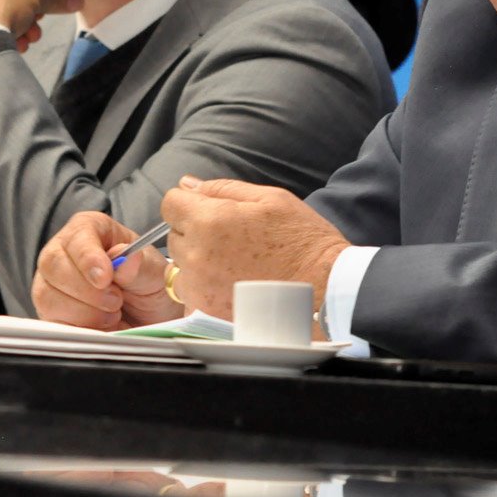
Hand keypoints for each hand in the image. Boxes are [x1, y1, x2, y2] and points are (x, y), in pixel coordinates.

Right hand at [32, 211, 179, 328]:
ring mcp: (51, 283)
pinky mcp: (50, 312)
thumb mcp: (154, 273)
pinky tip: (100, 326)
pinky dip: (79, 329)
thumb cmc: (147, 285)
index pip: (77, 237)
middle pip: (53, 265)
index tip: (105, 278)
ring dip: (85, 313)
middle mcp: (63, 252)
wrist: (148, 317)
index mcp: (90, 229)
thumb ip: (139, 266)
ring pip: (48, 297)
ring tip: (112, 313)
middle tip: (116, 301)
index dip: (88, 258)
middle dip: (86, 291)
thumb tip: (127, 259)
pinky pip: (52, 322)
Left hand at [161, 176, 349, 319]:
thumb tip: (187, 184)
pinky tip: (234, 287)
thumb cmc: (302, 241)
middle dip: (195, 232)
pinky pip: (191, 294)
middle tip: (232, 241)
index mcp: (209, 220)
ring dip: (198, 263)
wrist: (326, 291)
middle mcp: (197, 255)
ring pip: (180, 266)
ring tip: (235, 266)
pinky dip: (205, 290)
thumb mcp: (270, 198)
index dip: (189, 204)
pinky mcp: (206, 313)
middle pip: (175, 235)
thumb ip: (222, 188)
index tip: (211, 212)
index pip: (171, 203)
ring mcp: (199, 287)